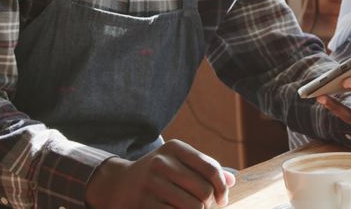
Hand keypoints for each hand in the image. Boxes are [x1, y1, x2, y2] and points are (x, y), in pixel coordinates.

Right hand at [85, 140, 235, 208]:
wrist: (118, 185)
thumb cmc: (159, 175)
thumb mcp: (179, 163)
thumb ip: (206, 169)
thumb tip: (231, 181)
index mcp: (174, 148)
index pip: (211, 168)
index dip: (222, 188)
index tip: (221, 199)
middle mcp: (161, 162)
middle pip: (204, 191)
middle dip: (208, 204)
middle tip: (203, 207)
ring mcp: (151, 183)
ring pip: (193, 207)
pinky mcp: (144, 204)